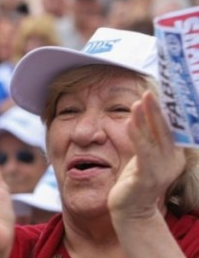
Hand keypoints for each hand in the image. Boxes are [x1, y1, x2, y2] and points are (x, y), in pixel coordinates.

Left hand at [108, 91, 185, 220]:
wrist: (130, 211)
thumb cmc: (135, 180)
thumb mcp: (145, 156)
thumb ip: (147, 137)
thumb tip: (143, 111)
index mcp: (174, 155)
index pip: (172, 129)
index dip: (166, 111)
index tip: (159, 93)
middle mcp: (171, 162)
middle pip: (166, 131)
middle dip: (157, 110)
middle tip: (149, 92)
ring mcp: (161, 171)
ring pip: (155, 139)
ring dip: (146, 119)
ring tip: (138, 102)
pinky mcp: (147, 178)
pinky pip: (143, 152)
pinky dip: (137, 136)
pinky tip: (130, 122)